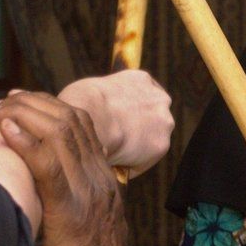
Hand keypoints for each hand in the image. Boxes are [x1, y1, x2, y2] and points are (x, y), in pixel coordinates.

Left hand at [0, 90, 134, 245]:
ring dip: (21, 115)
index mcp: (102, 181)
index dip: (47, 106)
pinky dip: (25, 141)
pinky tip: (5, 131)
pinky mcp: (70, 208)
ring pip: (59, 131)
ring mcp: (86, 190)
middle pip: (69, 118)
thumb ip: (69, 206)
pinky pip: (48, 163)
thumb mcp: (84, 229)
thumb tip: (39, 199)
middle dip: (29, 102)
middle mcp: (97, 178)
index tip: (17, 101)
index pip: (80, 125)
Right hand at [57, 70, 174, 171]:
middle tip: (113, 144)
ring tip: (110, 157)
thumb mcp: (92, 89)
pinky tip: (111, 165)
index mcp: (140, 80)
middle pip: (150, 120)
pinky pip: (142, 161)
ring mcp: (163, 121)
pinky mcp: (161, 145)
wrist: (91, 116)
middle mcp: (158, 97)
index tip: (116, 125)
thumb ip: (103, 100)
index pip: (139, 99)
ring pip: (149, 141)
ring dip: (134, 150)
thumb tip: (95, 115)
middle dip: (135, 131)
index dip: (127, 114)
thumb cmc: (82, 101)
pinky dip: (129, 166)